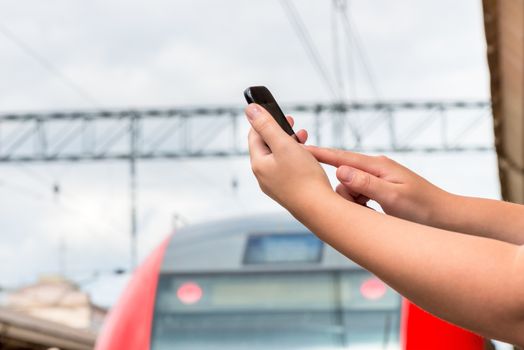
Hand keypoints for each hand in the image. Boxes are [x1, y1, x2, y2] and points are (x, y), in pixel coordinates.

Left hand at [245, 104, 332, 212]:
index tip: (277, 112)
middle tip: (292, 121)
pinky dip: (295, 157)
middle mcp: (264, 176)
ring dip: (290, 143)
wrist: (319, 209)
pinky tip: (307, 157)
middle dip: (279, 131)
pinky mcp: (288, 191)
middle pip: (267, 146)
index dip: (264, 121)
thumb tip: (250, 109)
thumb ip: (266, 126)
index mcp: (259, 164)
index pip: (254, 136)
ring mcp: (275, 185)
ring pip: (279, 157)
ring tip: (303, 137)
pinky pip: (287, 168)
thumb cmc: (303, 178)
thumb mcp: (284, 145)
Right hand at [306, 146, 449, 224]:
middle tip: (364, 206)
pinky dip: (361, 205)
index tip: (300, 149)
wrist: (446, 217)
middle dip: (345, 193)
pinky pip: (359, 194)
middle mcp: (375, 168)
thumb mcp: (392, 198)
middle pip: (343, 176)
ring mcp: (378, 178)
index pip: (341, 157)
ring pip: (349, 188)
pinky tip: (374, 212)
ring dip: (354, 202)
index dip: (319, 154)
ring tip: (373, 211)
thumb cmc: (423, 208)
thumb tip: (339, 170)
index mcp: (377, 166)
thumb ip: (365, 183)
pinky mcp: (380, 189)